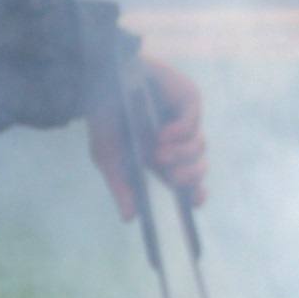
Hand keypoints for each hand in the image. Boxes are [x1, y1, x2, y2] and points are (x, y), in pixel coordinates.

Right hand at [84, 54, 213, 219]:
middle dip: (190, 176)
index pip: (187, 181)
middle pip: (198, 167)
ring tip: (161, 153)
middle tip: (173, 176)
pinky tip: (163, 134)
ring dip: (184, 155)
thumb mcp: (108, 157)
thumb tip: (129, 219)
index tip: (195, 201)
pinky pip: (194, 122)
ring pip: (199, 146)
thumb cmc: (103, 117)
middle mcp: (174, 140)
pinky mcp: (186, 99)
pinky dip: (181, 133)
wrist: (99, 78)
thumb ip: (121, 187)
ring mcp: (182, 119)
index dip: (195, 193)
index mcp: (159, 157)